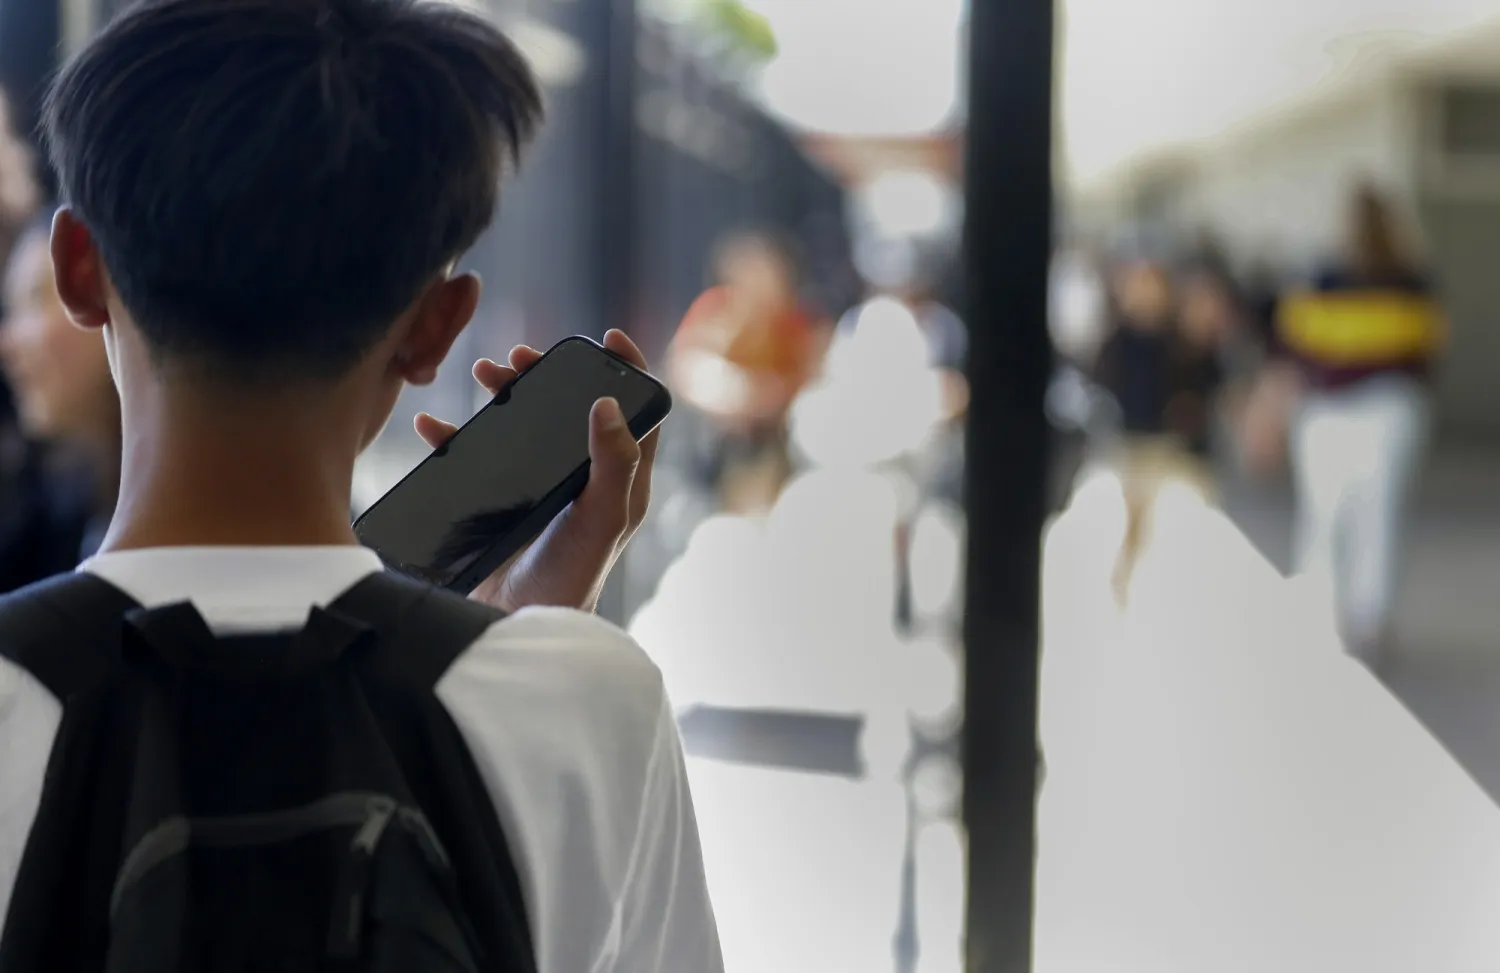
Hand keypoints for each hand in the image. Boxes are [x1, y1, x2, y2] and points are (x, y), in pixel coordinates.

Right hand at [413, 330, 660, 612]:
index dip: (626, 371)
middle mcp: (582, 480)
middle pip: (569, 409)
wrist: (516, 627)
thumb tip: (607, 403)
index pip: (635, 413)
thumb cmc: (571, 577)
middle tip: (519, 358)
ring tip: (482, 373)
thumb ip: (614, 463)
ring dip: (504, 395)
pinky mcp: (499, 504)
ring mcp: (540, 491)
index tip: (606, 338)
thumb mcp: (602, 517)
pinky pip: (474, 459)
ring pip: (523, 426)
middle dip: (547, 376)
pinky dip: (453, 437)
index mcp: (618, 479)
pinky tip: (433, 426)